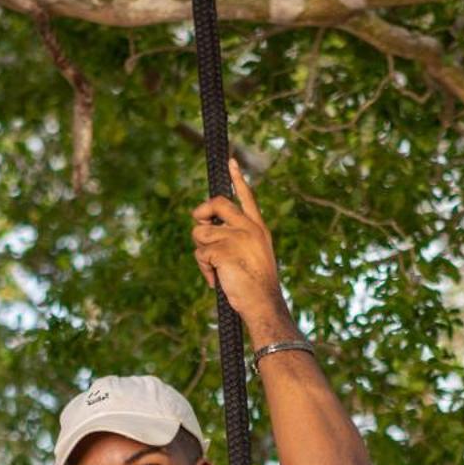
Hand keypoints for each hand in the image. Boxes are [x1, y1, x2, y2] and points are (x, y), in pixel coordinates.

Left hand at [191, 163, 290, 337]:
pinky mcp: (224, 249)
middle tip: (201, 230)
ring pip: (201, 231)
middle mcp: (249, 227)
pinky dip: (203, 269)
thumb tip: (205, 228)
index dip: (237, 178)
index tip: (230, 160)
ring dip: (201, 251)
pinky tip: (216, 280)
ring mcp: (237, 237)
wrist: (263, 304)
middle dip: (200, 214)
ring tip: (216, 269)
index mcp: (258, 228)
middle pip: (215, 203)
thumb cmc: (256, 286)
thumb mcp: (252, 255)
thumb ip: (235, 238)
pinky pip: (200, 253)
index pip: (247, 197)